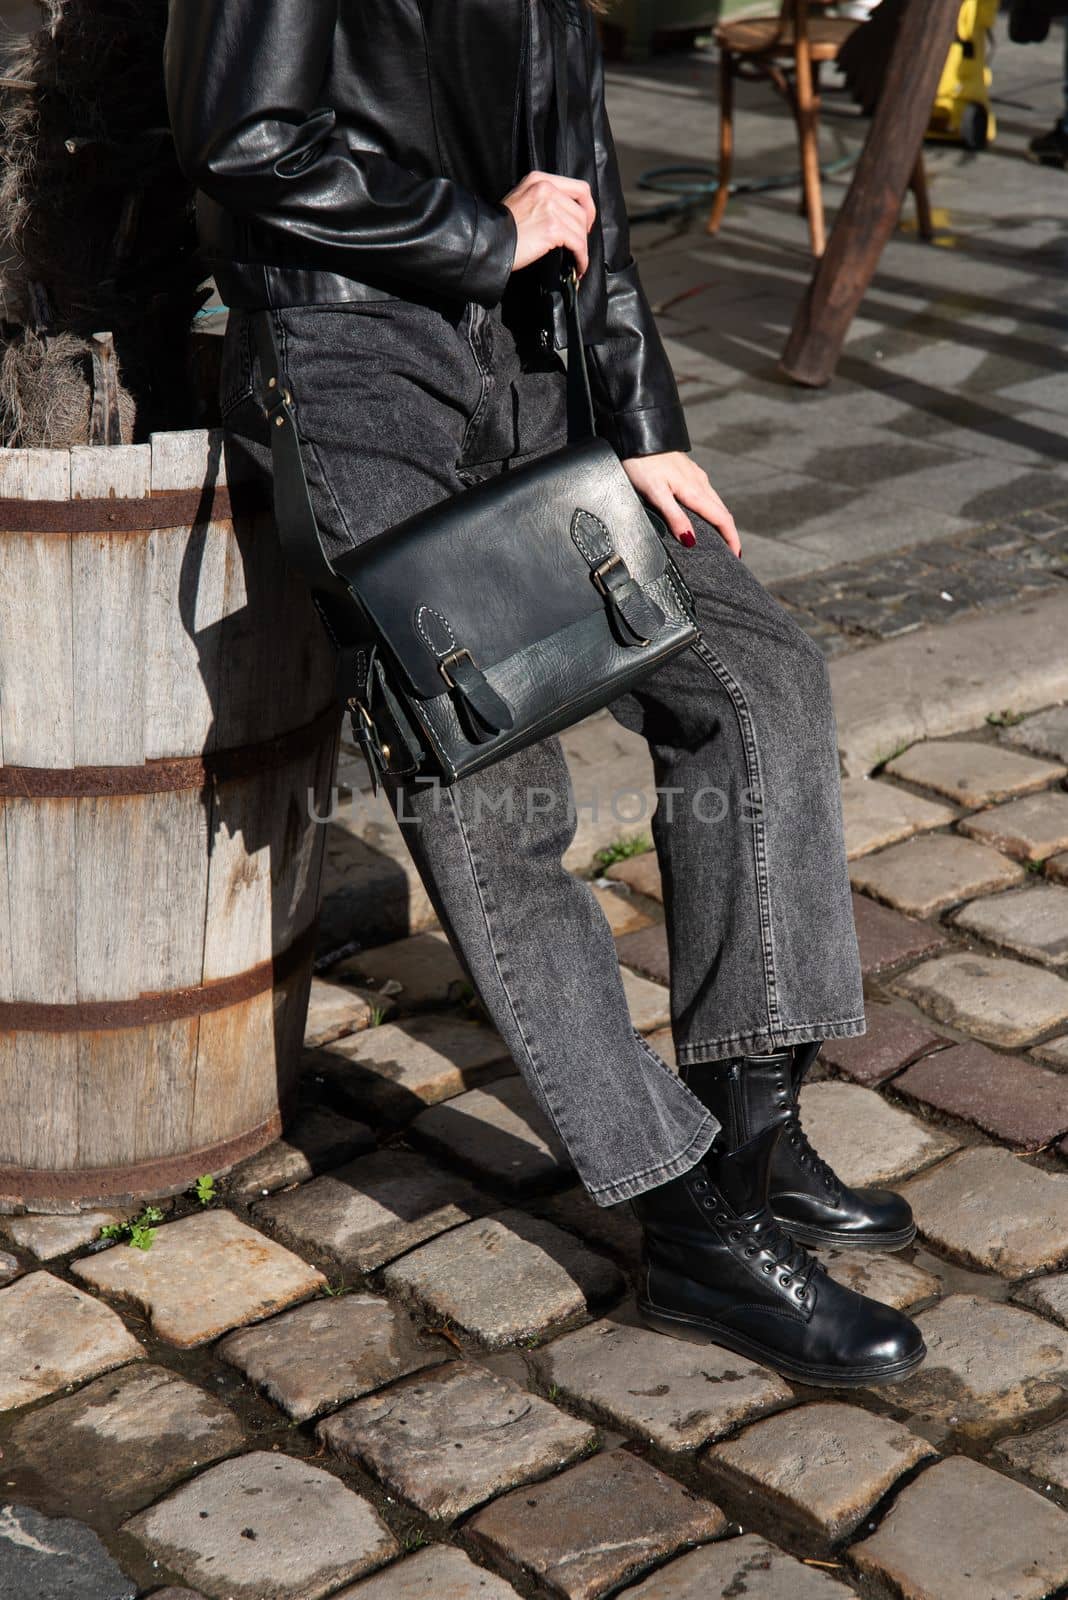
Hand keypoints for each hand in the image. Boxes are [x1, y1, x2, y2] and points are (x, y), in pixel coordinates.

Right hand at [502, 170, 596, 278]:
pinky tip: (578, 267)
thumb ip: (542, 199)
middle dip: (584, 233)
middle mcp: (546, 189)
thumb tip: (565, 216)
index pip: (579, 188)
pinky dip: (581, 258)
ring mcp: (550, 207)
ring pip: (580, 229)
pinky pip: (578, 244)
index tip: (585, 222)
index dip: (588, 207)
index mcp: (539, 179)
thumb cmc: (500, 227)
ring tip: (577, 261)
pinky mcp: (552, 228)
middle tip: (580, 246)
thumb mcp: (521, 199)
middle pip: (581, 211)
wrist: (488, 240)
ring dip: (582, 249)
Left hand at [622, 451, 740, 557]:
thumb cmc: (641, 462)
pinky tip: (703, 513)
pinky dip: (710, 508)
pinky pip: (705, 493)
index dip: (731, 538)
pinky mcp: (686, 470)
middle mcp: (699, 482)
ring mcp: (694, 475)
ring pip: (714, 502)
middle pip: (721, 511)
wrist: (637, 434)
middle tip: (731, 551)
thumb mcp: (655, 493)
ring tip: (720, 537)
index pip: (721, 519)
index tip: (736, 555)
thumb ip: (674, 517)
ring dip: (720, 520)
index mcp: (695, 491)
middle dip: (728, 532)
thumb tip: (691, 540)